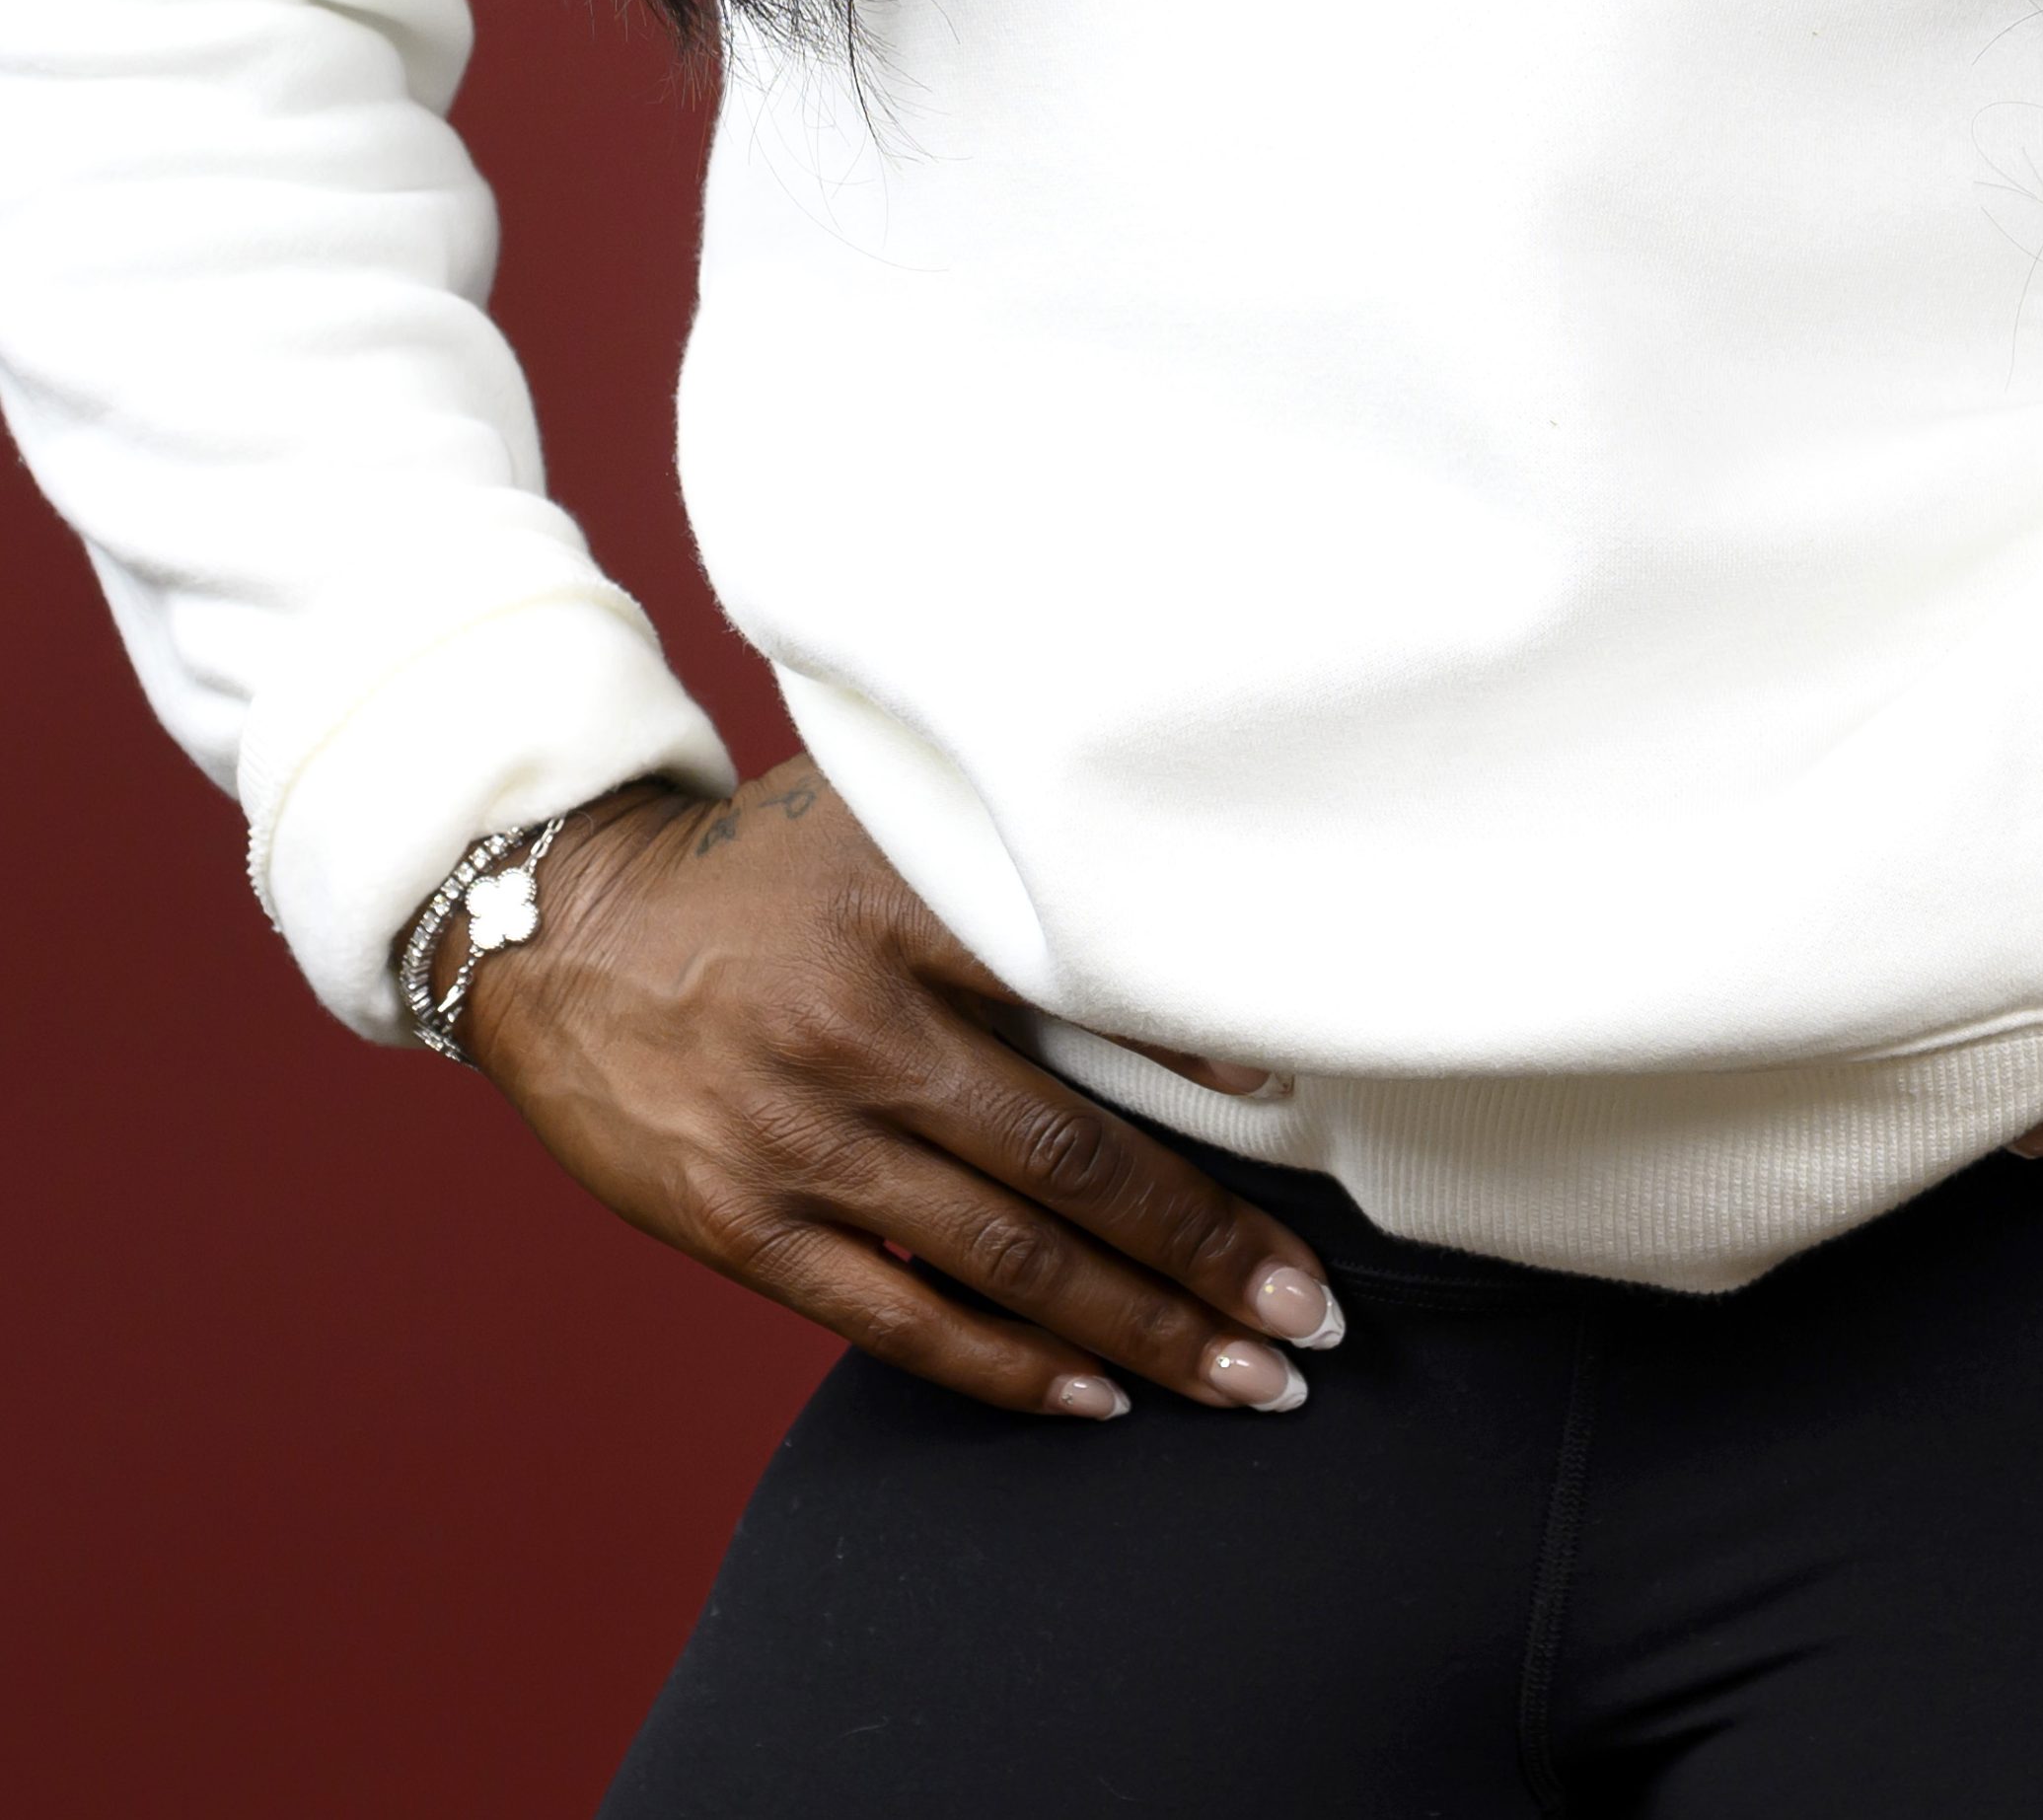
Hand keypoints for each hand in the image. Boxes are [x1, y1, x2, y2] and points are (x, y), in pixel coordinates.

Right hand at [443, 761, 1342, 1422]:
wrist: (557, 929)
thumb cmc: (752, 869)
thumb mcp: (870, 820)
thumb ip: (994, 867)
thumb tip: (1159, 930)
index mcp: (892, 908)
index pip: (1073, 983)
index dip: (1189, 1049)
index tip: (1295, 1107)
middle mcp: (852, 1031)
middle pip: (1063, 1157)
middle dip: (1201, 1247)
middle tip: (1310, 1310)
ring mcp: (794, 1142)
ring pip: (1002, 1258)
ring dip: (1139, 1330)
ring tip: (1248, 1376)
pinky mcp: (743, 1227)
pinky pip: (899, 1319)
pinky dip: (1008, 1367)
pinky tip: (1099, 1398)